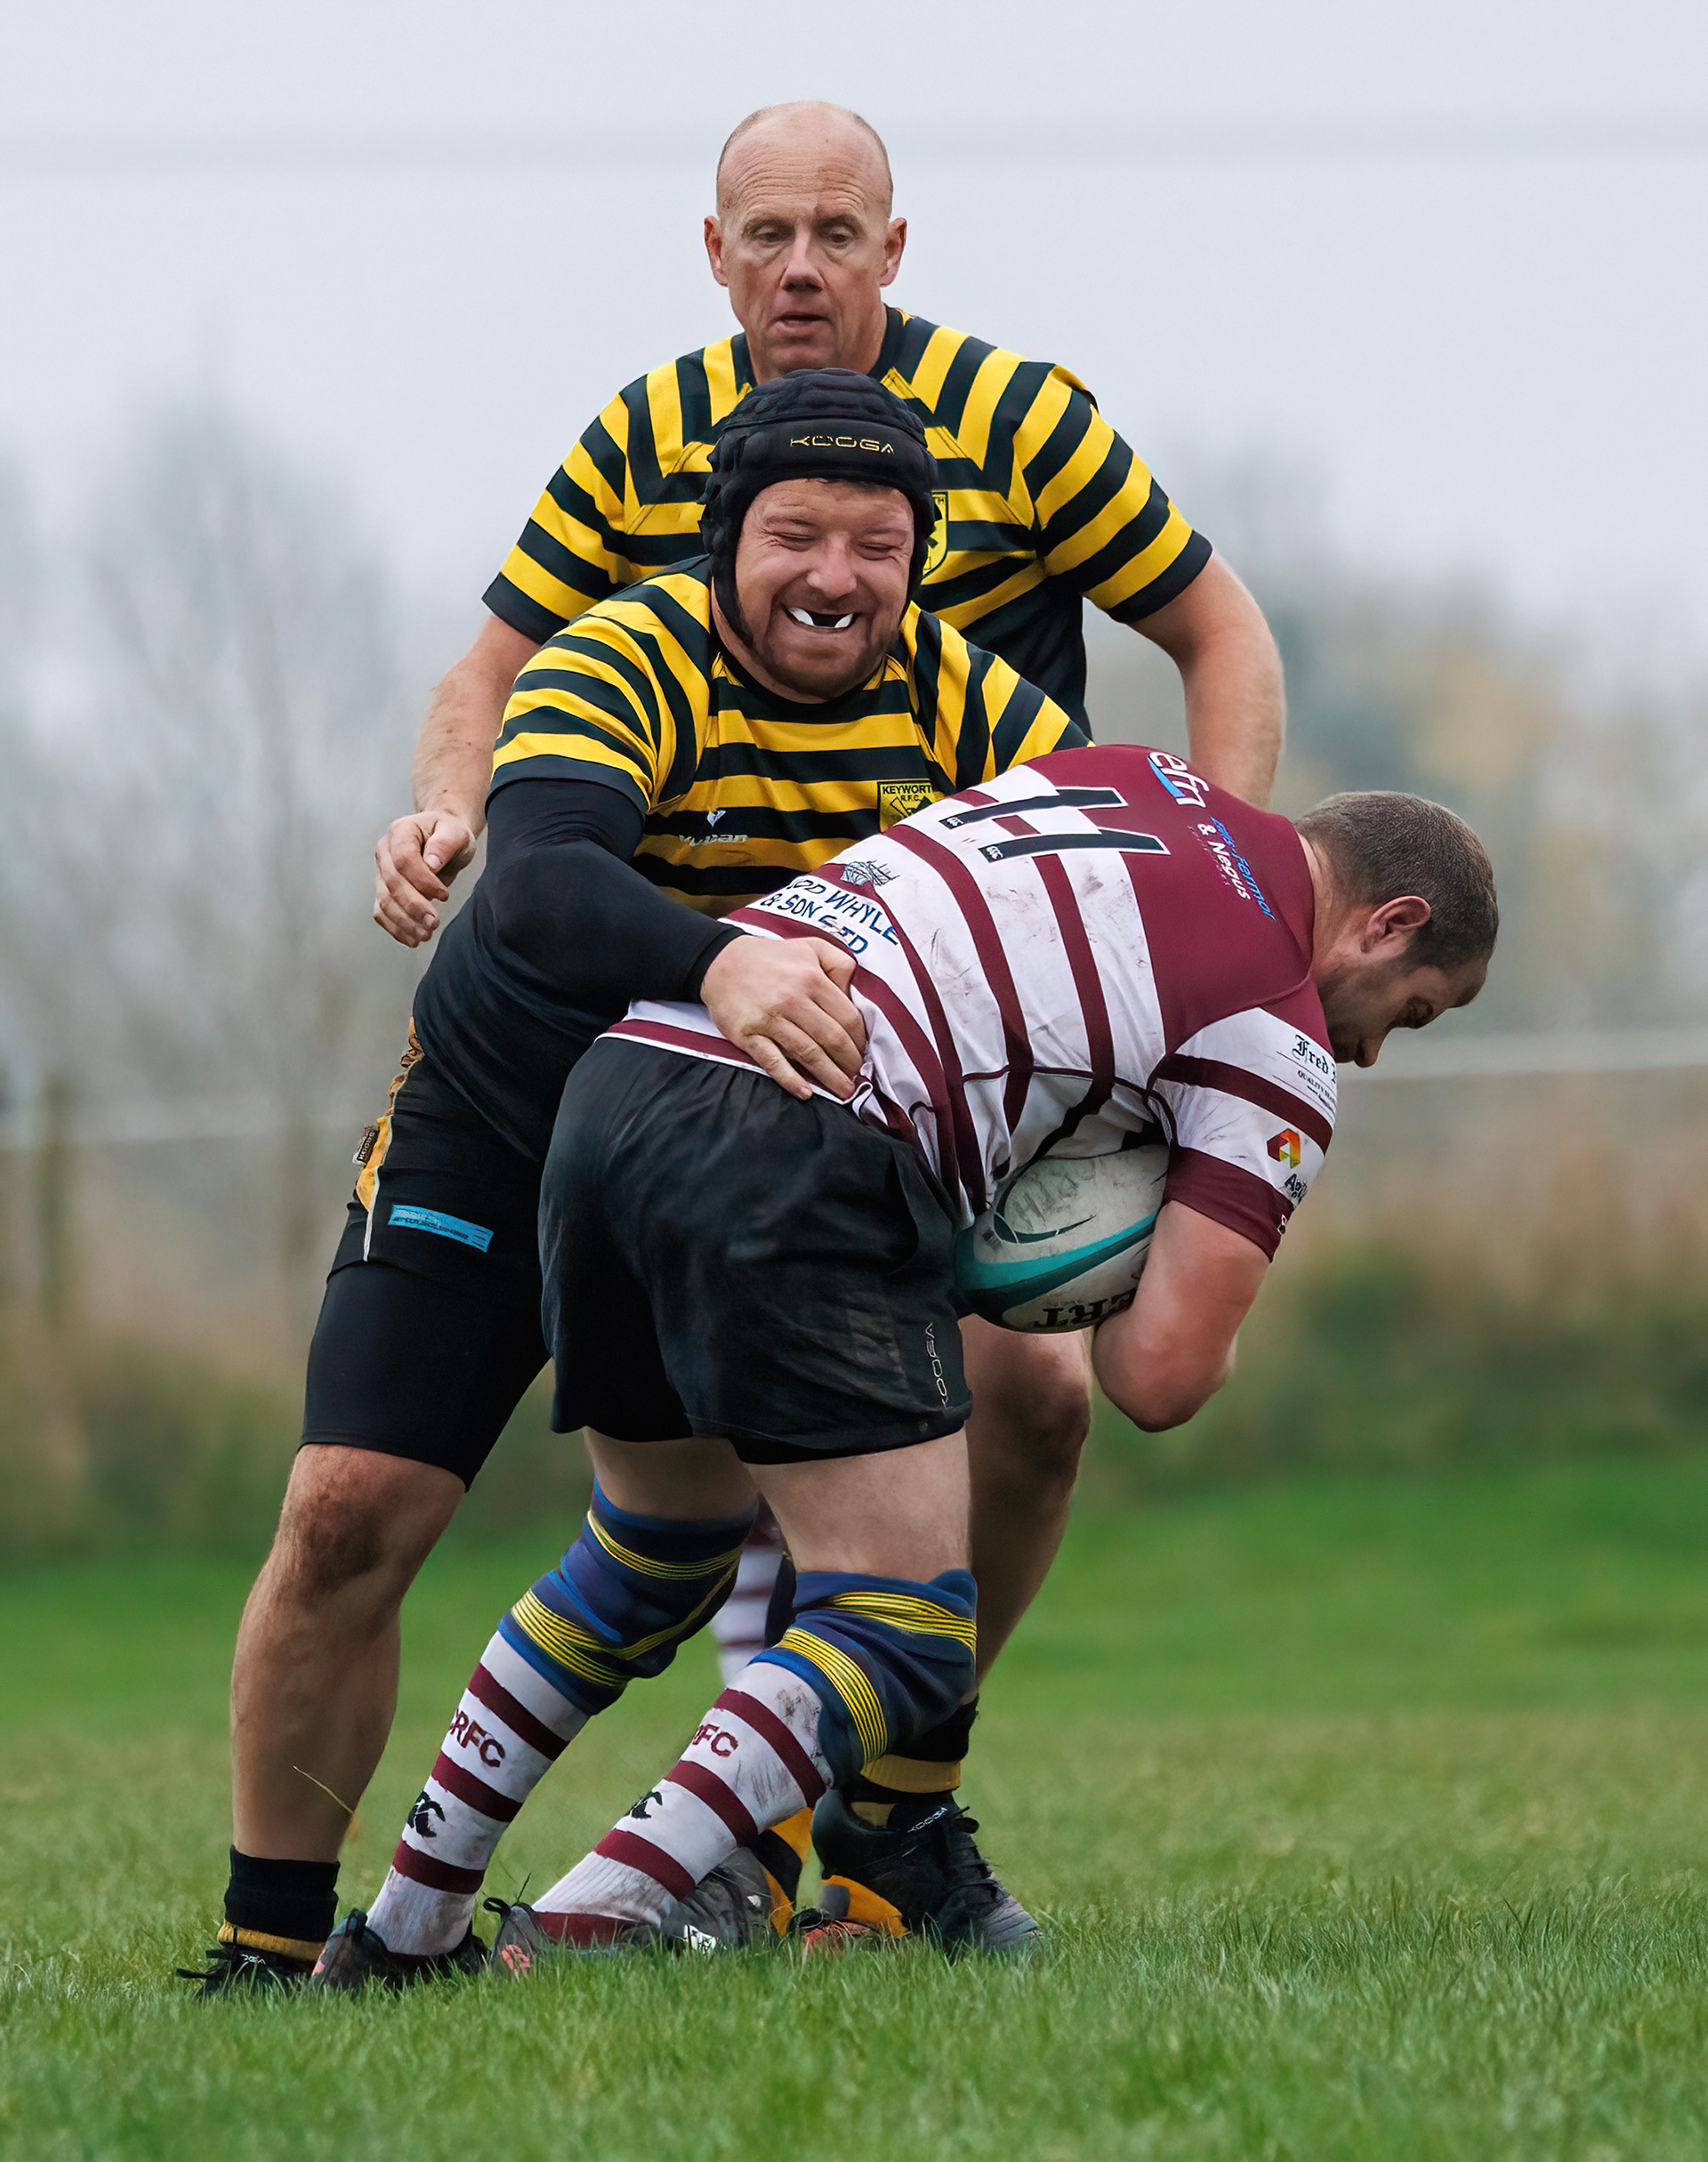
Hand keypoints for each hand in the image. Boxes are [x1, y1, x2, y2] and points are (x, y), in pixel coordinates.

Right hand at [373, 810, 478, 947]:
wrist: (443, 838)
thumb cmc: (449, 833)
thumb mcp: (456, 832)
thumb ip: (445, 844)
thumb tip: (431, 864)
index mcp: (400, 832)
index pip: (404, 859)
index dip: (422, 881)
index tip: (444, 895)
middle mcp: (385, 851)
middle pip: (392, 883)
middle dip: (413, 906)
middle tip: (433, 923)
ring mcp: (381, 871)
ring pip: (385, 901)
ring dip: (404, 922)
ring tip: (426, 935)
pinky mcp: (384, 889)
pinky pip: (382, 912)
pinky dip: (396, 928)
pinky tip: (413, 939)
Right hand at [700, 935, 866, 1101]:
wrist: (721, 963)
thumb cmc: (771, 958)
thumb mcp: (811, 947)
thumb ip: (840, 963)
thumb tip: (856, 994)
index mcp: (812, 979)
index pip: (847, 1017)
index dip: (860, 1040)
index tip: (863, 1052)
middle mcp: (792, 999)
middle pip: (832, 1038)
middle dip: (849, 1062)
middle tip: (857, 1076)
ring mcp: (769, 1019)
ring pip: (808, 1053)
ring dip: (829, 1076)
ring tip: (843, 1091)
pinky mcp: (748, 1035)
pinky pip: (773, 1062)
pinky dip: (791, 1079)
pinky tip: (806, 1092)